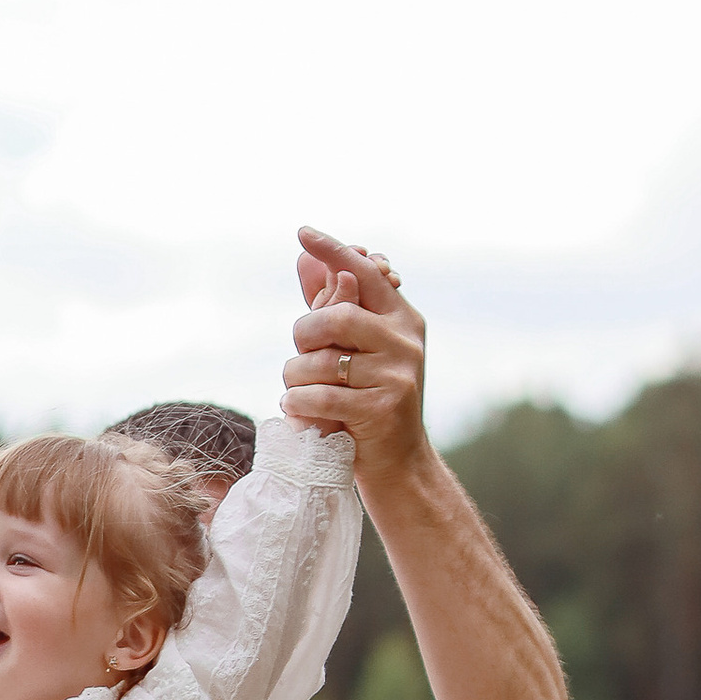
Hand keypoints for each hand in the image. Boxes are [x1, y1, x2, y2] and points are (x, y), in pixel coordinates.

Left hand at [283, 224, 428, 485]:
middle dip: (304, 334)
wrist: (400, 467)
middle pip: (337, 316)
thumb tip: (304, 260)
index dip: (333, 250)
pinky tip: (297, 411)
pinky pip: (319, 396)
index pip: (363, 272)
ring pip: (321, 360)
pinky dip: (297, 404)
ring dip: (295, 378)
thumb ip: (332, 307)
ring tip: (297, 392)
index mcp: (403, 319)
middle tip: (299, 352)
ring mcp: (396, 376)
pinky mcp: (380, 410)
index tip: (303, 232)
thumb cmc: (369, 403)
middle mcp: (405, 342)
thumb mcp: (356, 352)